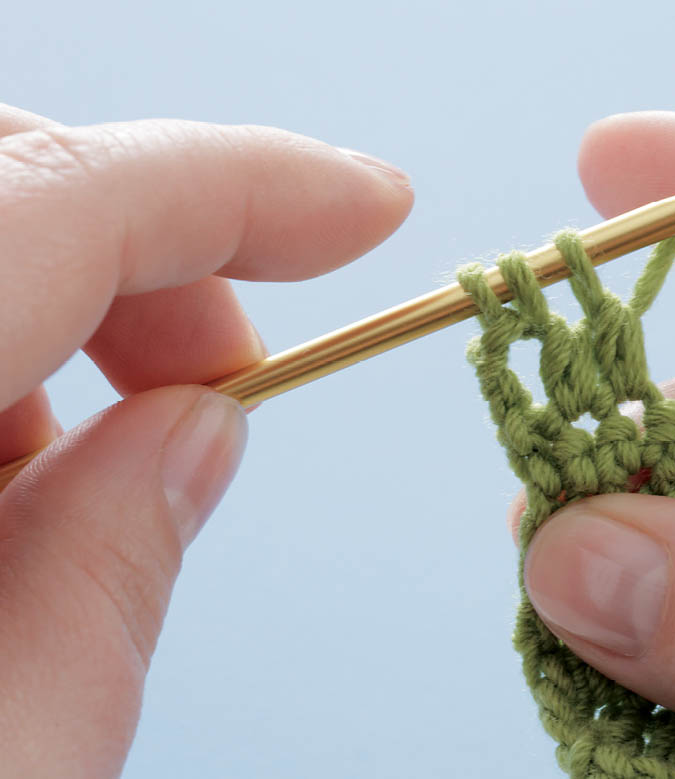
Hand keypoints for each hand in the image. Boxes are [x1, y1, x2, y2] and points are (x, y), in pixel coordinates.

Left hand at [0, 104, 411, 776]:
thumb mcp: (11, 754)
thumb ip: (104, 572)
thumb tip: (195, 431)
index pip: (64, 199)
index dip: (243, 183)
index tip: (369, 208)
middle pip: (4, 176)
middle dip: (151, 248)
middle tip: (225, 389)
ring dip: (67, 313)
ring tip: (105, 472)